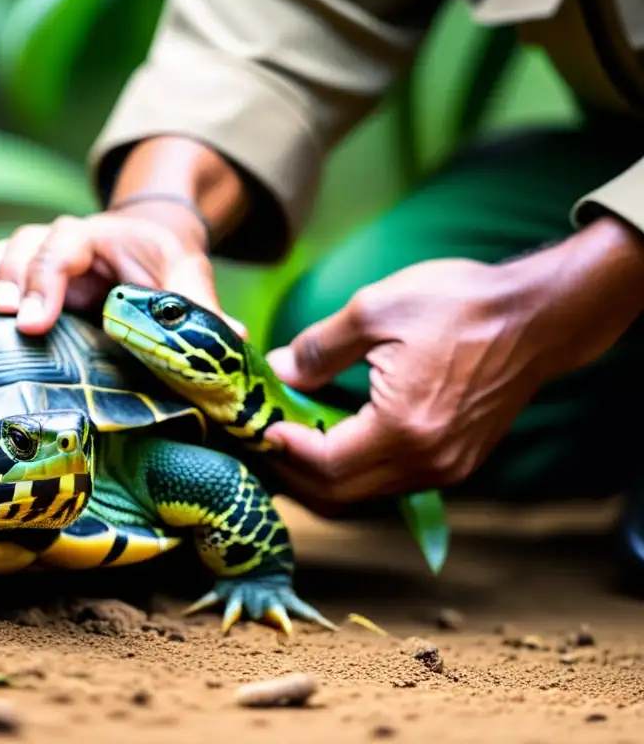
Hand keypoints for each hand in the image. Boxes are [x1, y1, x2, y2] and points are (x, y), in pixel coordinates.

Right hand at [0, 205, 244, 337]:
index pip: (70, 245)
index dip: (49, 278)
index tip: (35, 321)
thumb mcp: (187, 277)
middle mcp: (71, 242)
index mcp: (105, 237)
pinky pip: (4, 264)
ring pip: (15, 250)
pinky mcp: (36, 278)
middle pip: (35, 244)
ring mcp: (49, 258)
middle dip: (21, 279)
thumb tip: (236, 336)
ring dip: (1, 275)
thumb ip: (201, 305)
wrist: (149, 245)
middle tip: (10, 316)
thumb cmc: (166, 264)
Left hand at [262, 217, 643, 513]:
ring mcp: (446, 468)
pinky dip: (357, 468)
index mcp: (404, 429)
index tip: (261, 425)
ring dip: (324, 474)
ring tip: (293, 441)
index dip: (284, 449)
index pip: (325, 464)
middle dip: (295, 472)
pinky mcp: (458, 463)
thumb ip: (319, 349)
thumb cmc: (461, 305)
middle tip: (264, 443)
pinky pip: (392, 482)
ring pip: (366, 493)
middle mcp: (428, 463)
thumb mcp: (376, 310)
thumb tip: (278, 372)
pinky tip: (337, 438)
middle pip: (340, 494)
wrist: (537, 315)